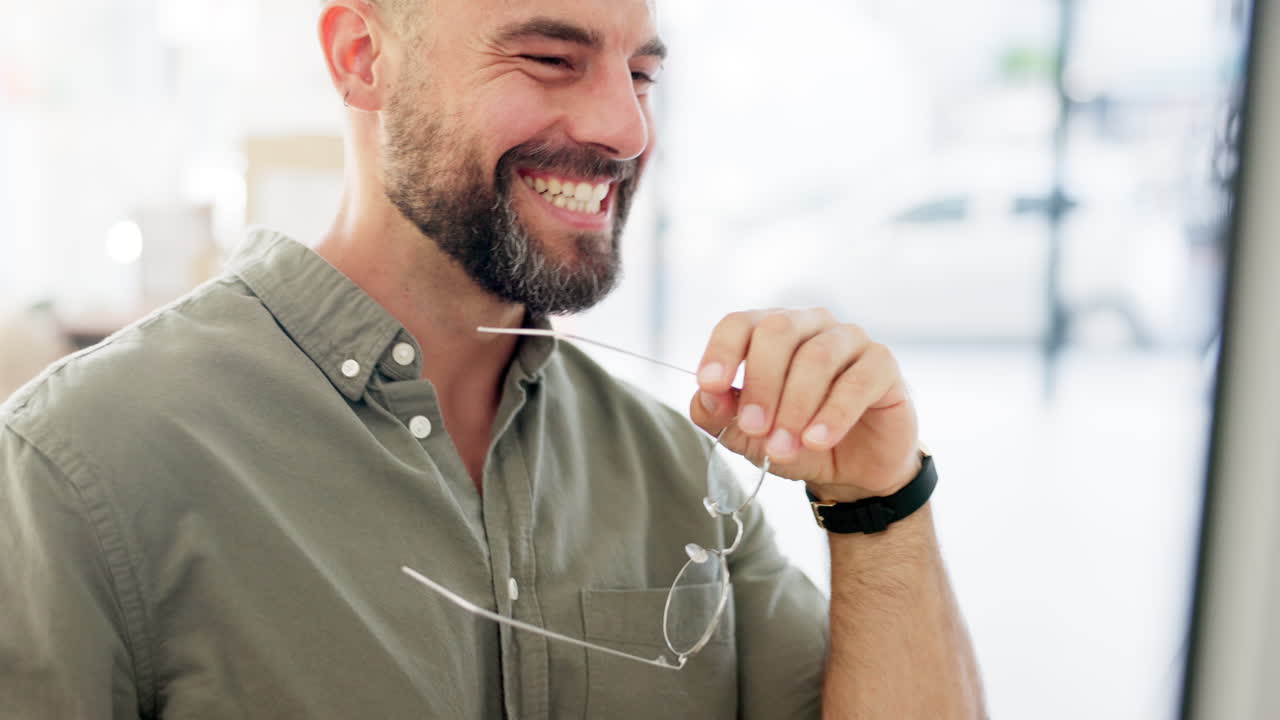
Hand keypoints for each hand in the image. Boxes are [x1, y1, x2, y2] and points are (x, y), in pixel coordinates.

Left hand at [688, 309, 920, 502]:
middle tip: (753, 428)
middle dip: (760, 384)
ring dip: (794, 406)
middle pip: (777, 332)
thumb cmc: (796, 440)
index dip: (722, 351)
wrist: (852, 470)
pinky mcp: (882, 364)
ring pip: (816, 357)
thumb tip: (705, 397)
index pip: (740, 323)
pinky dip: (833, 414)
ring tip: (782, 449)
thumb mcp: (748, 435)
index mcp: (770, 331)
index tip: (709, 386)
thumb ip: (720, 415)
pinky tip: (816, 440)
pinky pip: (857, 381)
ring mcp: (849, 339)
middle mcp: (809, 325)